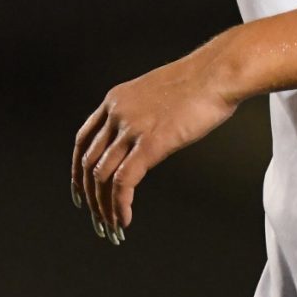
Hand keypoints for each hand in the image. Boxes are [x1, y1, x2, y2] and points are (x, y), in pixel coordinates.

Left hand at [71, 39, 241, 242]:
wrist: (220, 71)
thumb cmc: (202, 79)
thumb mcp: (158, 92)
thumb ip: (142, 111)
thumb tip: (143, 134)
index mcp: (116, 99)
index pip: (83, 140)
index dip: (77, 169)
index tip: (80, 189)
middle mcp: (117, 113)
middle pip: (88, 162)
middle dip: (89, 195)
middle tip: (97, 217)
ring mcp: (132, 128)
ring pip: (102, 176)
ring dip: (103, 206)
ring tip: (111, 225)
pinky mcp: (150, 143)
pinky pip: (123, 182)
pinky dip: (119, 205)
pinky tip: (124, 218)